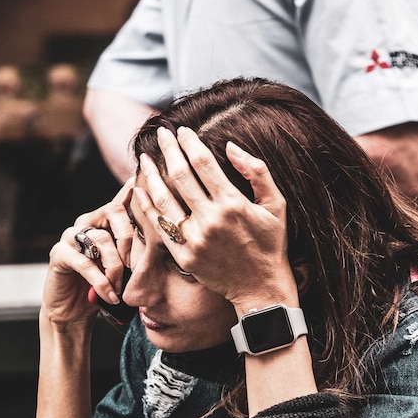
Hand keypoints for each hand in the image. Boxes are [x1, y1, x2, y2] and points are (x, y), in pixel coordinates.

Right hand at [42, 178, 134, 324]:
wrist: (73, 311)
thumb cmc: (103, 286)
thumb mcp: (124, 267)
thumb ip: (136, 251)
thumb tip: (162, 241)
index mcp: (104, 221)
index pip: (121, 200)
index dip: (134, 191)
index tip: (145, 186)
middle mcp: (86, 222)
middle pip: (113, 211)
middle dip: (130, 238)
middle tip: (135, 265)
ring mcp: (70, 236)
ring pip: (101, 238)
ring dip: (116, 267)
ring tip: (120, 288)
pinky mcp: (59, 254)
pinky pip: (84, 263)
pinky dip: (101, 281)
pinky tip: (110, 295)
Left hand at [135, 127, 296, 310]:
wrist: (261, 287)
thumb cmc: (271, 243)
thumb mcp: (276, 204)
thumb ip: (256, 172)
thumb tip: (230, 147)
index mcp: (233, 203)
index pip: (203, 163)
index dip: (189, 143)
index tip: (182, 131)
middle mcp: (211, 220)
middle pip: (180, 175)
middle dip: (168, 150)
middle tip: (161, 135)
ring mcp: (195, 239)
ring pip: (164, 199)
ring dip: (151, 175)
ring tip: (144, 159)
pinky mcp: (184, 256)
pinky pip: (160, 226)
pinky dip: (147, 205)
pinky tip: (140, 190)